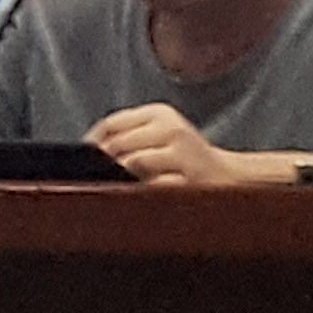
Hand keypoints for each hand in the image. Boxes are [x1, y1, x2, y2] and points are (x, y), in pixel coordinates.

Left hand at [87, 106, 262, 186]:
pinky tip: (134, 198)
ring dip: (117, 178)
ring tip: (111, 189)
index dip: (91, 143)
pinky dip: (138, 193)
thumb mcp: (160, 137)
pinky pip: (152, 185)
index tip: (80, 160)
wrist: (232, 180)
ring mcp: (183, 153)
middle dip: (101, 163)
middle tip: (90, 179)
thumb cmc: (187, 162)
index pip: (112, 123)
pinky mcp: (190, 179)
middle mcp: (172, 128)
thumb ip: (128, 138)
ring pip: (132, 162)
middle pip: (118, 143)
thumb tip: (88, 153)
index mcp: (161, 114)